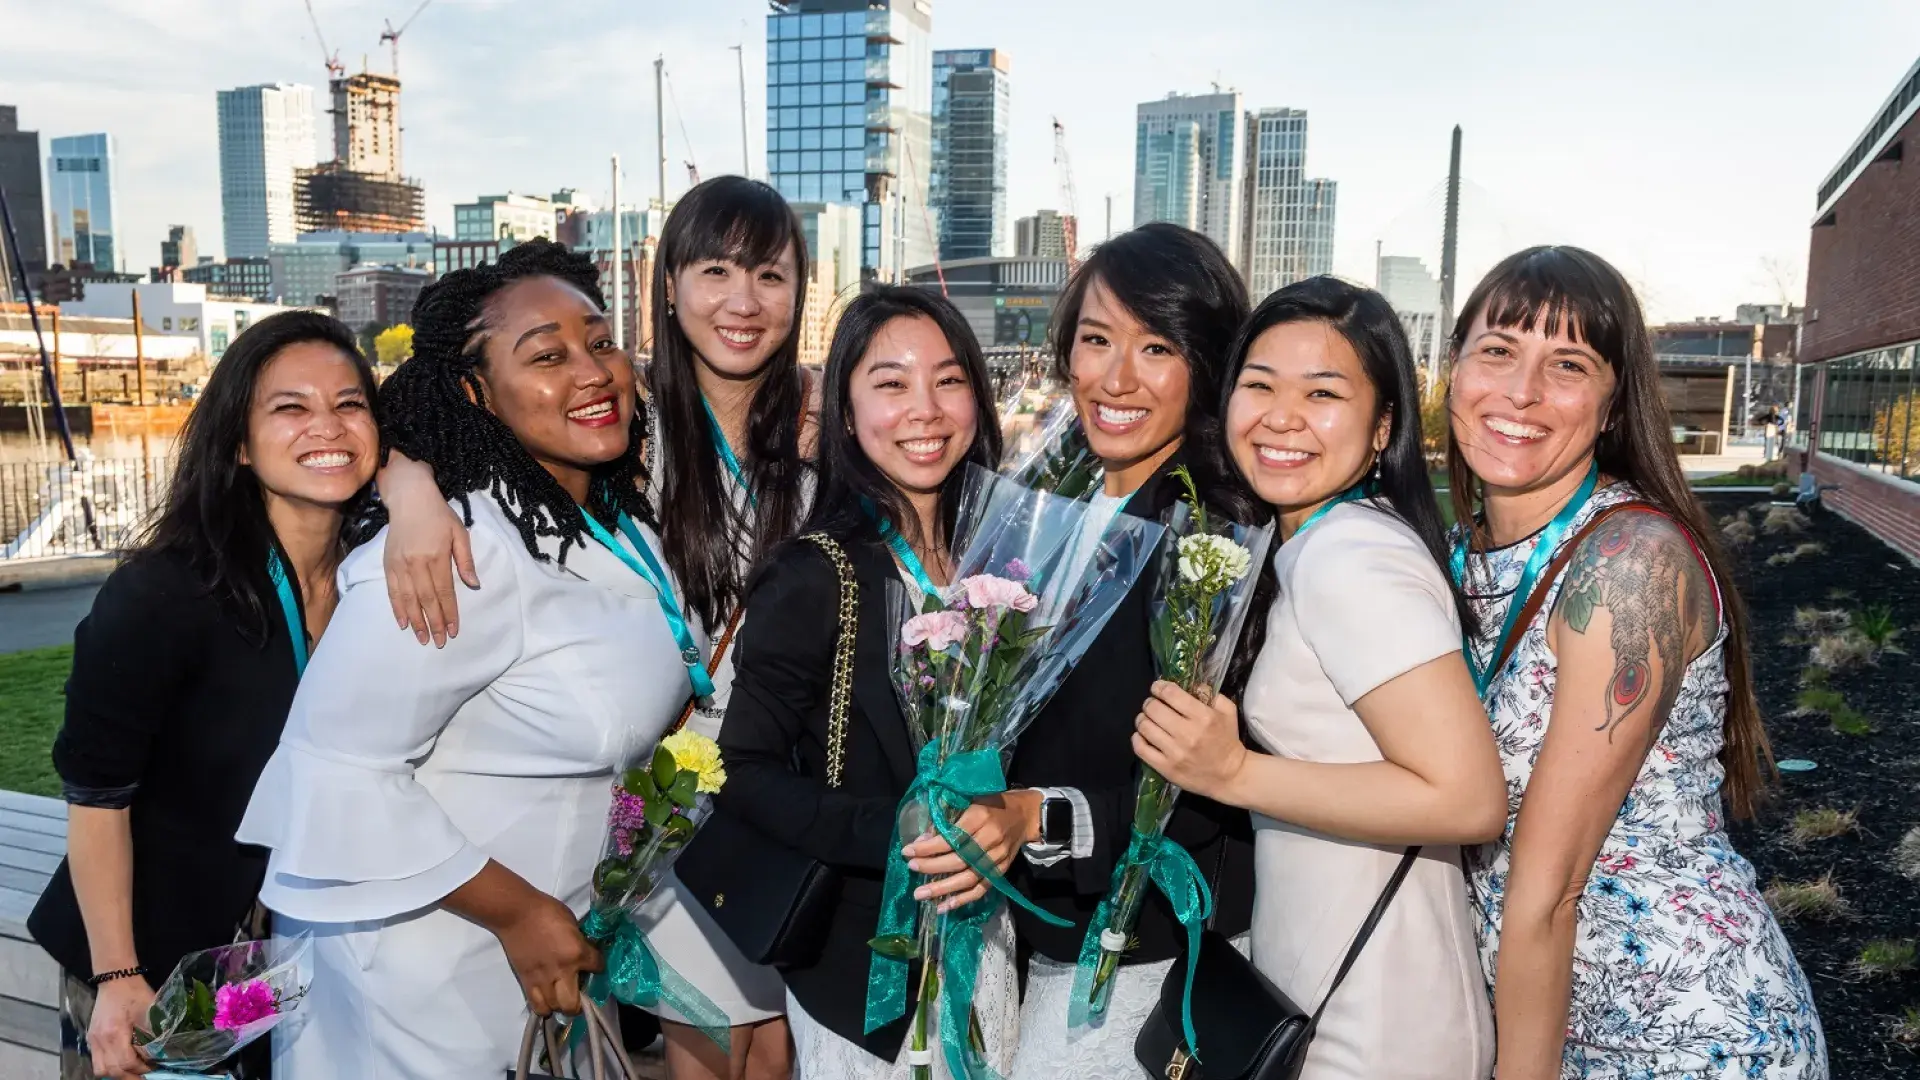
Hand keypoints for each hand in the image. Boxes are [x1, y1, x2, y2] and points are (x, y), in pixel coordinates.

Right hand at [87, 974, 155, 1078]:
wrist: (116, 980)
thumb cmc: (135, 994)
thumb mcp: (149, 1012)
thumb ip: (152, 1036)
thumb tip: (156, 1055)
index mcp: (115, 1033)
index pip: (126, 1062)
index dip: (141, 1069)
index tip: (153, 1066)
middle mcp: (100, 1040)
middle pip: (111, 1070)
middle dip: (130, 1076)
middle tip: (144, 1075)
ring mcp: (93, 1040)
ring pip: (100, 1070)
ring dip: (117, 1074)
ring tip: (132, 1072)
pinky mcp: (90, 1038)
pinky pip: (96, 1061)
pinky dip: (109, 1066)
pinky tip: (121, 1063)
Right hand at [380, 454, 477, 647]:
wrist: (409, 497)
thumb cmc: (439, 514)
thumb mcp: (460, 532)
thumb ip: (465, 560)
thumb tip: (473, 584)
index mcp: (436, 556)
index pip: (444, 592)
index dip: (449, 613)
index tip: (453, 630)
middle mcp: (416, 563)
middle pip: (426, 600)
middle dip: (434, 623)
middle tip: (439, 642)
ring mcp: (400, 565)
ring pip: (408, 599)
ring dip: (416, 621)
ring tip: (422, 638)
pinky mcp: (388, 564)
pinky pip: (393, 591)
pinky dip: (397, 608)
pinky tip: (403, 623)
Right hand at [494, 894, 602, 1017]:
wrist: (516, 913)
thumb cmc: (547, 911)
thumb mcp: (572, 924)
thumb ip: (579, 942)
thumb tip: (584, 954)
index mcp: (577, 952)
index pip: (598, 968)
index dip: (598, 967)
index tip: (595, 965)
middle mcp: (562, 971)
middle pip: (573, 1004)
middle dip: (579, 1003)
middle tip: (579, 995)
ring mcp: (542, 979)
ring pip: (554, 1008)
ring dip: (561, 1005)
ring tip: (562, 997)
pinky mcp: (526, 981)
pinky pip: (536, 1005)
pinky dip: (544, 1007)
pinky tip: (548, 999)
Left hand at [902, 790, 1040, 913]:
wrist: (1023, 815)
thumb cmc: (990, 804)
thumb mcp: (968, 801)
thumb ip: (947, 819)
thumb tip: (922, 839)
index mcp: (980, 817)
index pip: (951, 837)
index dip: (928, 847)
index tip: (908, 851)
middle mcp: (990, 839)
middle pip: (958, 859)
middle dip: (931, 866)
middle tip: (911, 868)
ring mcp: (997, 858)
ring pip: (968, 878)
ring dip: (942, 889)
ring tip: (920, 894)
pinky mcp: (1001, 871)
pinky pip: (981, 889)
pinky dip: (962, 900)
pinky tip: (943, 906)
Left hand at [1133, 681, 1249, 801]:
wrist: (1229, 776)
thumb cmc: (1227, 740)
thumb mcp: (1228, 711)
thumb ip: (1210, 694)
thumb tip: (1190, 685)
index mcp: (1203, 717)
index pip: (1171, 694)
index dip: (1160, 687)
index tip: (1158, 687)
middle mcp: (1187, 734)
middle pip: (1153, 709)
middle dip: (1150, 702)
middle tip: (1152, 704)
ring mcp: (1175, 752)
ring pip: (1144, 727)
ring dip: (1142, 719)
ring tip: (1147, 719)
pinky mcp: (1166, 768)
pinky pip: (1141, 749)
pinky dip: (1137, 738)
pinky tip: (1143, 735)